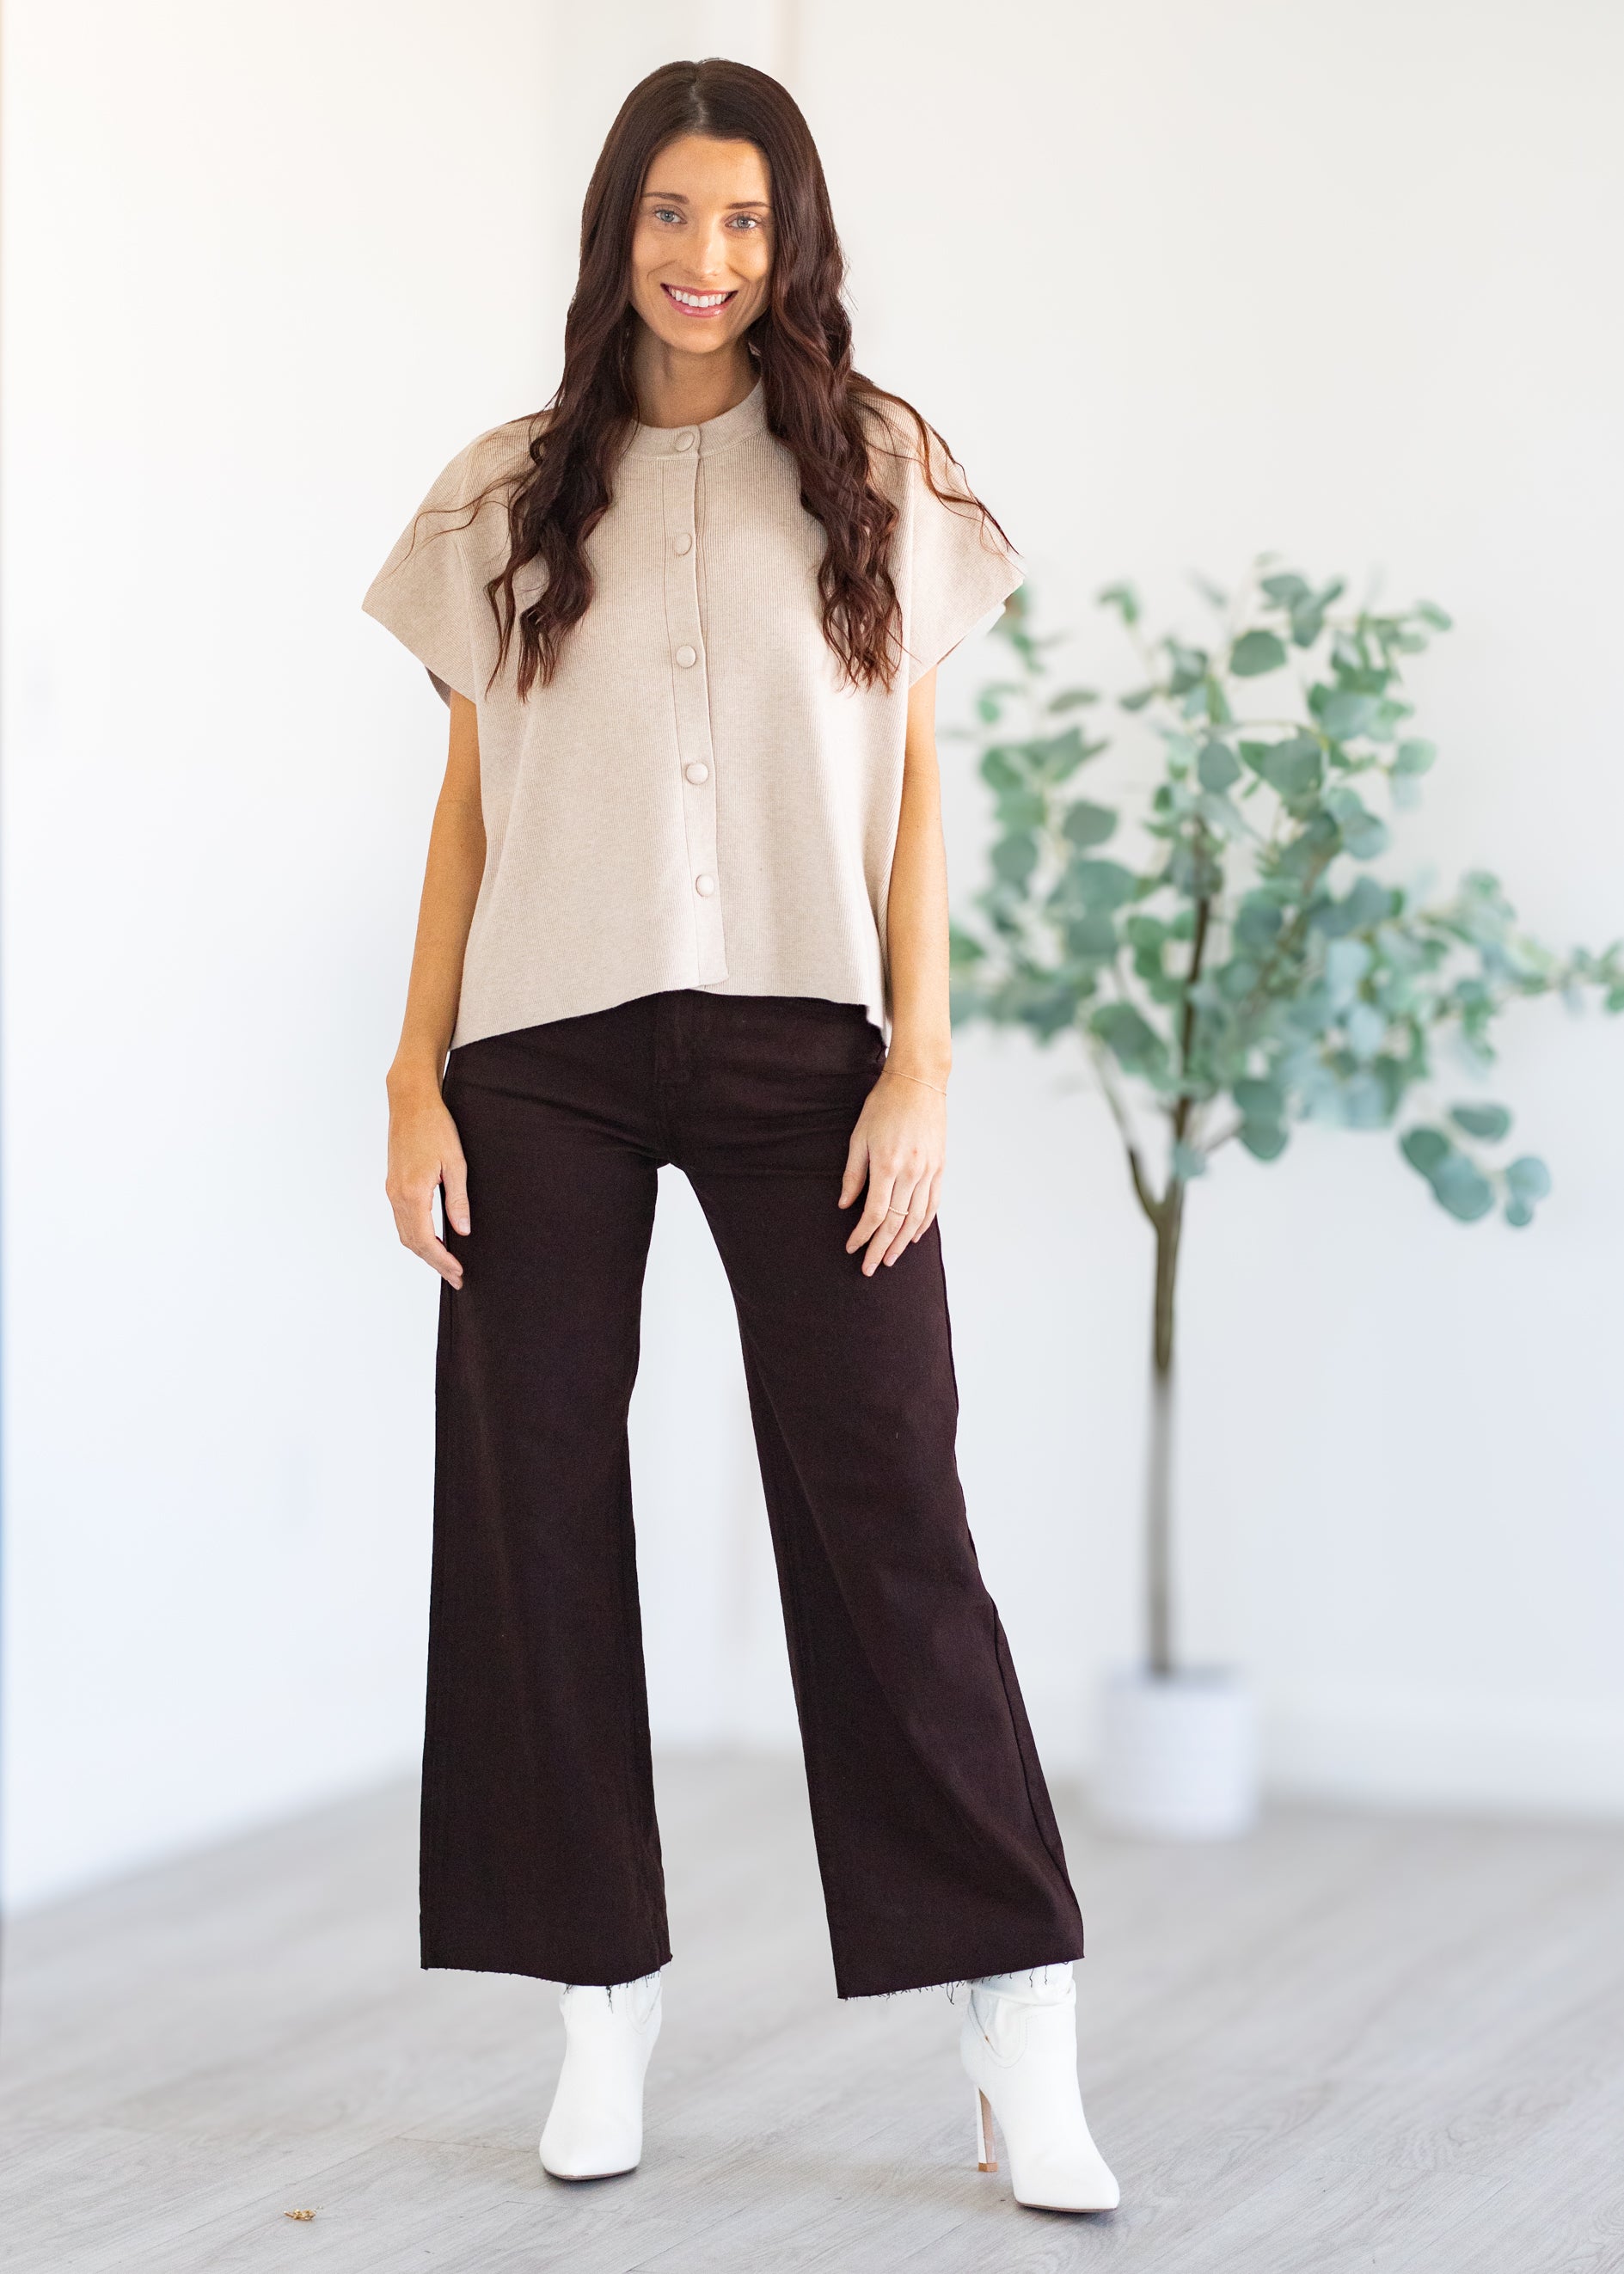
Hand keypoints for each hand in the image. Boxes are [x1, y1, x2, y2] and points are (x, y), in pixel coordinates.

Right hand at [386, 1082, 469, 1286]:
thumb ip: (458, 1199)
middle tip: (455, 1277)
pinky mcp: (393, 1183)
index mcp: (413, 1193)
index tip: (458, 1274)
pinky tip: (432, 1238)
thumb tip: (462, 1230)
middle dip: (434, 1263)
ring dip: (424, 1251)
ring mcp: (392, 1190)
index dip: (442, 1261)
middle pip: (412, 1243)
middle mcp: (397, 1195)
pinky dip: (416, 1236)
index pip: (426, 1240)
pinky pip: (402, 1220)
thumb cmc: (435, 1127)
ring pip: (405, 1233)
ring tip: (445, 1263)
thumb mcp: (456, 1163)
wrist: (410, 1102)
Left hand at [838, 1066, 945, 1274]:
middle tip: (870, 1268)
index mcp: (888, 1165)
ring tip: (890, 1259)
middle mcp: (911, 1172)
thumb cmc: (883, 1106)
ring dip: (902, 1243)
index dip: (862, 1235)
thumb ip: (853, 1174)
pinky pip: (933, 1203)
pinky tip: (914, 1237)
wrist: (918, 1082)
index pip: (875, 1213)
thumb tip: (845, 1205)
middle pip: (896, 1223)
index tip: (852, 1248)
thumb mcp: (859, 1137)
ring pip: (917, 1218)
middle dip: (881, 1248)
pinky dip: (924, 1224)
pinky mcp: (940, 1167)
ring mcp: (929, 1171)